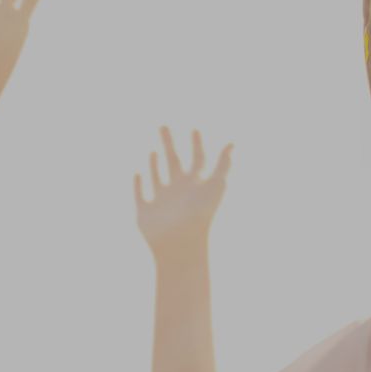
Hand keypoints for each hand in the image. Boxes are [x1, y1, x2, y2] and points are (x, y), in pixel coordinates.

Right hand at [135, 127, 233, 256]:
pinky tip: (137, 173)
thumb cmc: (201, 214)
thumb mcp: (216, 184)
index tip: (195, 128)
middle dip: (169, 144)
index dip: (197, 143)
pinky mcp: (145, 213)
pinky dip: (138, 184)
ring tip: (153, 151)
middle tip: (163, 125)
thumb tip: (233, 142)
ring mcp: (162, 201)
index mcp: (196, 183)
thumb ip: (224, 163)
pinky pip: (141, 195)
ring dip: (155, 165)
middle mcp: (179, 190)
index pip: (198, 158)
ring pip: (158, 178)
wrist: (181, 245)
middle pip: (173, 161)